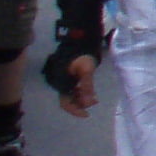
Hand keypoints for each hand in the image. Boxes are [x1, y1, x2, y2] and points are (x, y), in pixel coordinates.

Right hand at [42, 0, 109, 114]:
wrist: (80, 40)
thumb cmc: (82, 54)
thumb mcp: (86, 70)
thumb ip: (87, 86)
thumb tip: (89, 102)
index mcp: (62, 82)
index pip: (66, 102)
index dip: (75, 110)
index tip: (87, 115)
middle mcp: (60, 82)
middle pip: (69, 99)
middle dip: (81, 103)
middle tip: (93, 103)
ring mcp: (64, 79)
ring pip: (72, 94)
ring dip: (82, 98)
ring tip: (94, 98)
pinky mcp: (69, 75)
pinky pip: (74, 88)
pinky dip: (82, 92)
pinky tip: (90, 92)